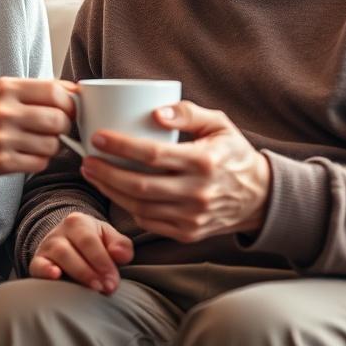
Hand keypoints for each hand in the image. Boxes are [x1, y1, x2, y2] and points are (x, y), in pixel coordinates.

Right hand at [0, 77, 75, 178]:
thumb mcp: (5, 91)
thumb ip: (38, 89)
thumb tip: (77, 91)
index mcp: (7, 88)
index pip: (55, 92)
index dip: (70, 103)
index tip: (70, 109)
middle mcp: (4, 111)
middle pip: (58, 119)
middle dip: (66, 126)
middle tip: (59, 128)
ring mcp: (2, 138)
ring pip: (52, 144)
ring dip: (54, 146)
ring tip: (41, 142)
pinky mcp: (2, 162)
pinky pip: (40, 163)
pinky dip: (41, 160)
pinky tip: (29, 154)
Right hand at [29, 212, 133, 293]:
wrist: (67, 242)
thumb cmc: (93, 243)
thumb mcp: (108, 238)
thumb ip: (120, 245)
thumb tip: (120, 255)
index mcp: (78, 222)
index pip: (90, 241)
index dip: (103, 262)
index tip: (113, 281)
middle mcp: (60, 231)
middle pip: (74, 250)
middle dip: (92, 272)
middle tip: (106, 288)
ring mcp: (47, 246)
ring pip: (59, 257)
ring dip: (78, 274)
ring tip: (93, 289)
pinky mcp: (37, 262)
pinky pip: (38, 265)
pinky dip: (45, 271)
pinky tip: (56, 276)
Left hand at [79, 100, 270, 243]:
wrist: (259, 196)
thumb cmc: (232, 153)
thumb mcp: (218, 123)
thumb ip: (188, 112)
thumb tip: (155, 112)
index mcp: (204, 162)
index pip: (153, 155)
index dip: (121, 146)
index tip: (98, 137)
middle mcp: (198, 193)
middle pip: (141, 186)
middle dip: (107, 173)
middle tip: (86, 160)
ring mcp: (193, 217)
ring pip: (141, 208)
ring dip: (111, 192)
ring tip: (94, 175)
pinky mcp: (188, 233)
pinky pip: (150, 223)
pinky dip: (128, 208)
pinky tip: (115, 192)